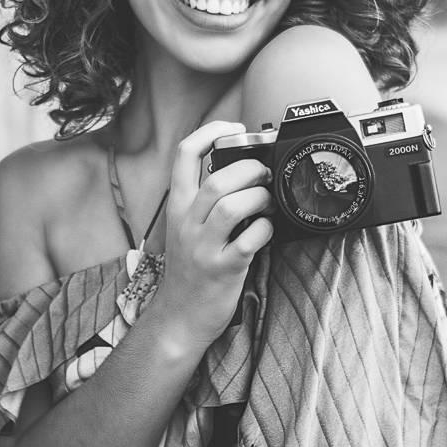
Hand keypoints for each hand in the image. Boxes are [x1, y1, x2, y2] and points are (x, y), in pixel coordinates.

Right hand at [153, 121, 273, 351]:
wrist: (180, 317)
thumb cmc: (191, 270)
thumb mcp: (187, 228)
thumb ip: (206, 202)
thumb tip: (243, 171)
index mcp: (178, 207)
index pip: (185, 154)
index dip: (211, 132)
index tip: (234, 129)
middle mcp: (187, 223)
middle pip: (215, 179)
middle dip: (248, 168)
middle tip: (264, 174)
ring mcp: (203, 247)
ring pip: (230, 206)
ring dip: (258, 197)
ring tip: (267, 201)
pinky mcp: (222, 269)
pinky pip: (249, 241)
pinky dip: (265, 230)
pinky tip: (267, 231)